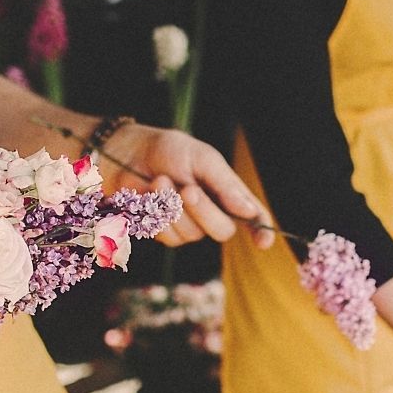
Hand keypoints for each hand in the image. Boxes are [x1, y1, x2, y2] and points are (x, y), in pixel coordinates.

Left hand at [101, 123, 274, 247]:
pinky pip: (169, 236)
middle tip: (186, 189)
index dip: (261, 230)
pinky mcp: (166, 232)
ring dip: (173, 207)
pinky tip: (149, 194)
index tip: (263, 242)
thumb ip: (226, 185)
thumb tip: (248, 211)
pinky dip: (157, 214)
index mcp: (228, 193)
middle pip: (222, 230)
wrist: (129, 154)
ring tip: (159, 180)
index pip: (253, 216)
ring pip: (192, 234)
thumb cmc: (169, 151)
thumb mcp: (203, 158)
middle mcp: (213, 212)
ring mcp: (189, 225)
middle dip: (204, 211)